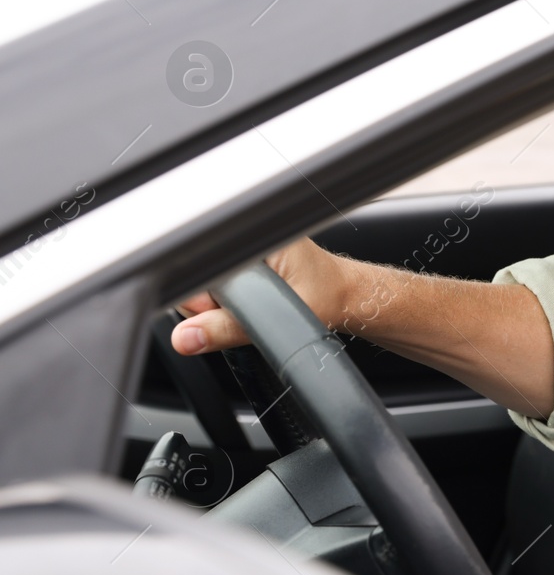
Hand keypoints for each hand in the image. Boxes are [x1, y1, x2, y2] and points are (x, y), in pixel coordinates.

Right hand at [169, 238, 350, 354]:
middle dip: (206, 304)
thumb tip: (185, 338)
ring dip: (216, 305)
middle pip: (193, 275)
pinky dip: (223, 303)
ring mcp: (240, 250)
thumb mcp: (280, 318)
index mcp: (253, 236)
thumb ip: (229, 329)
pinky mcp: (240, 264)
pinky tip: (246, 304)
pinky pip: (213, 286)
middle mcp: (244, 237)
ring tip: (252, 306)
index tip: (219, 312)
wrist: (346, 296)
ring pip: (200, 284)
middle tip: (242, 314)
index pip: (197, 264)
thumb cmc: (327, 297)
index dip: (198, 296)